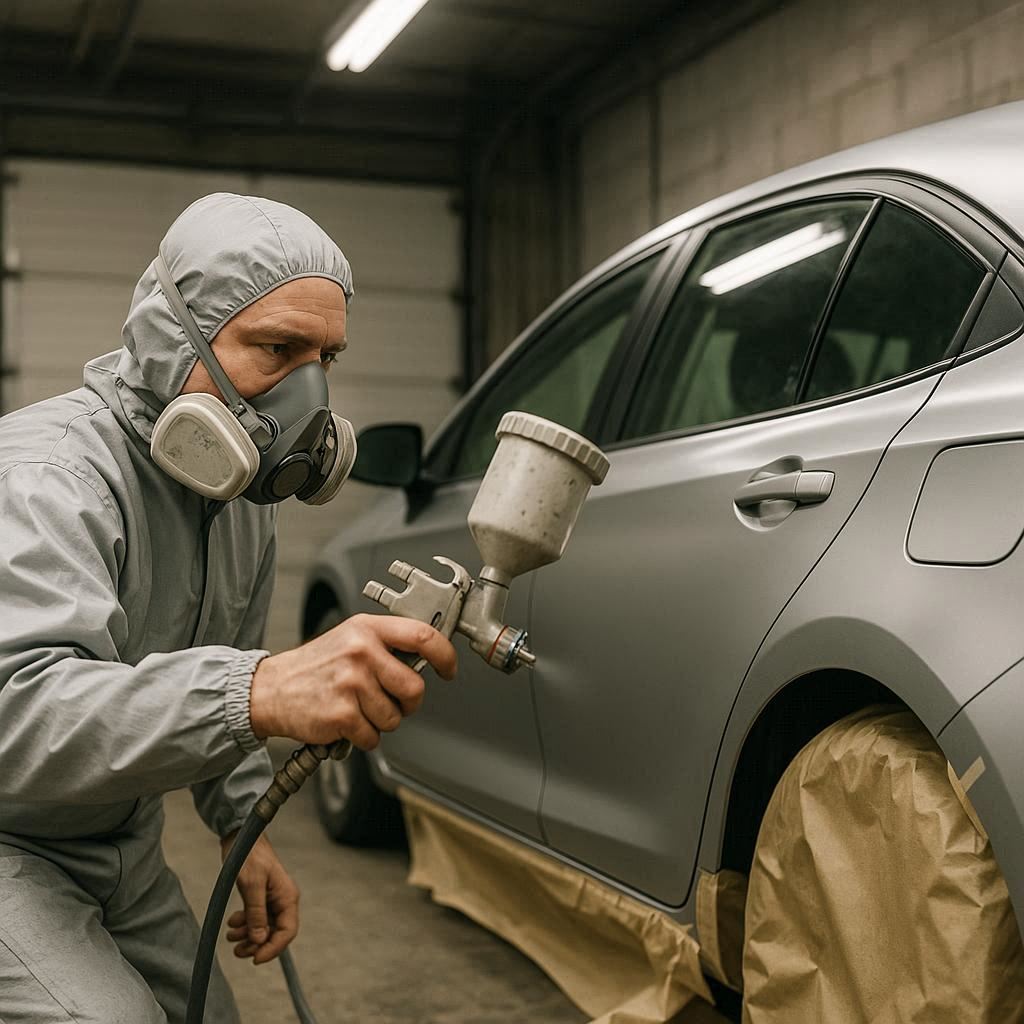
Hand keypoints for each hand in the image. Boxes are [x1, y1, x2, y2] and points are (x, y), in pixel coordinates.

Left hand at [220, 831, 298, 964]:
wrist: (241, 838)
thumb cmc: (249, 856)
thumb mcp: (251, 885)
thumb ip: (256, 913)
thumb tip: (258, 940)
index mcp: (287, 897)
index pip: (287, 931)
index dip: (273, 948)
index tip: (255, 959)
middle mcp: (282, 900)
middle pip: (275, 933)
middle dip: (257, 945)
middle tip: (237, 951)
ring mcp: (271, 900)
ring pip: (263, 928)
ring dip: (247, 937)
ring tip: (230, 937)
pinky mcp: (260, 898)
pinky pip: (255, 919)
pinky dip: (244, 925)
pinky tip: (231, 923)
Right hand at [249, 613, 456, 748]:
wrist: (272, 689)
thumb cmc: (316, 666)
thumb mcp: (351, 638)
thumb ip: (386, 644)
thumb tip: (428, 659)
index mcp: (367, 629)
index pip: (423, 636)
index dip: (445, 656)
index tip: (447, 669)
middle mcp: (361, 652)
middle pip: (414, 688)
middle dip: (408, 704)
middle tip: (391, 702)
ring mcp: (351, 683)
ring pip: (394, 717)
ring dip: (380, 721)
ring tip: (358, 708)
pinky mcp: (341, 714)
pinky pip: (373, 737)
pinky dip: (363, 737)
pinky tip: (346, 722)